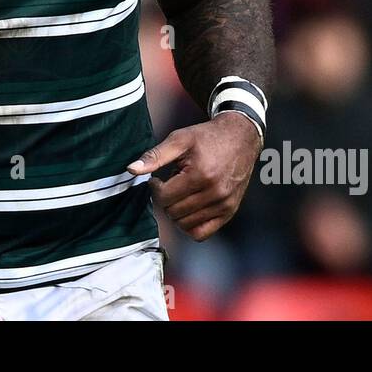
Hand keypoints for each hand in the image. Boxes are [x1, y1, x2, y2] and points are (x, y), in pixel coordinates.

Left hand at [127, 111, 261, 240]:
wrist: (240, 137)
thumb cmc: (207, 137)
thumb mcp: (179, 139)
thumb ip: (154, 156)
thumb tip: (131, 169)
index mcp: (200, 174)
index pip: (165, 197)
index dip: (156, 188)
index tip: (158, 179)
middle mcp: (215, 193)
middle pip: (174, 212)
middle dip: (166, 200)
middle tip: (170, 185)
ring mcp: (224, 204)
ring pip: (185, 225)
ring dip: (176, 212)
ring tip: (181, 194)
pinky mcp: (230, 211)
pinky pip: (203, 233)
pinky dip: (190, 226)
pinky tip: (188, 209)